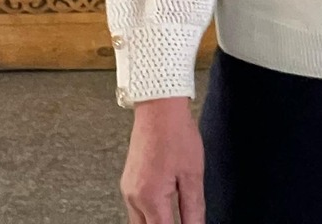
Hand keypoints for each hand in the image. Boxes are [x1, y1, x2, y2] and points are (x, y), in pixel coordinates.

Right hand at [122, 97, 203, 223]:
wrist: (159, 109)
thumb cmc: (177, 135)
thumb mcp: (193, 174)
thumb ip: (193, 207)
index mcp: (150, 198)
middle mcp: (133, 198)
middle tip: (181, 220)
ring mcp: (127, 190)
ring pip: (138, 222)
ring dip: (155, 223)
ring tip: (174, 217)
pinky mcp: (128, 182)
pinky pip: (135, 209)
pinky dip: (149, 215)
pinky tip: (163, 210)